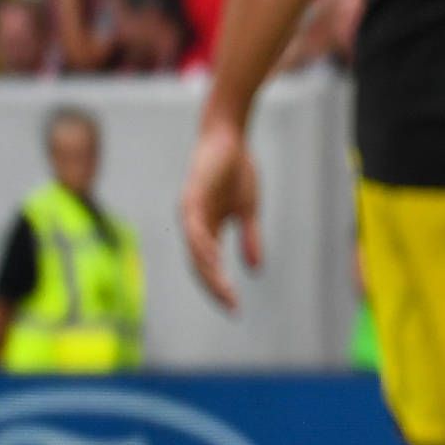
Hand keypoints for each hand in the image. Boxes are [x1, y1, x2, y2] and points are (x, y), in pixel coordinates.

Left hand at [178, 116, 261, 310]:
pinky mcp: (191, 198)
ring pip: (196, 252)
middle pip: (199, 265)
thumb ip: (249, 238)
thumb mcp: (248, 210)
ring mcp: (189, 212)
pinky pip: (195, 230)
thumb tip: (255, 269)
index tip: (235, 308)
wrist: (229, 136)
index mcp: (205, 229)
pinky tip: (216, 262)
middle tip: (231, 307)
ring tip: (225, 291)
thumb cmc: (236, 168)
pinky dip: (204, 248)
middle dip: (215, 288)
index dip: (220, 287)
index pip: (208, 266)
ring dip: (210, 273)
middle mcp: (192, 224)